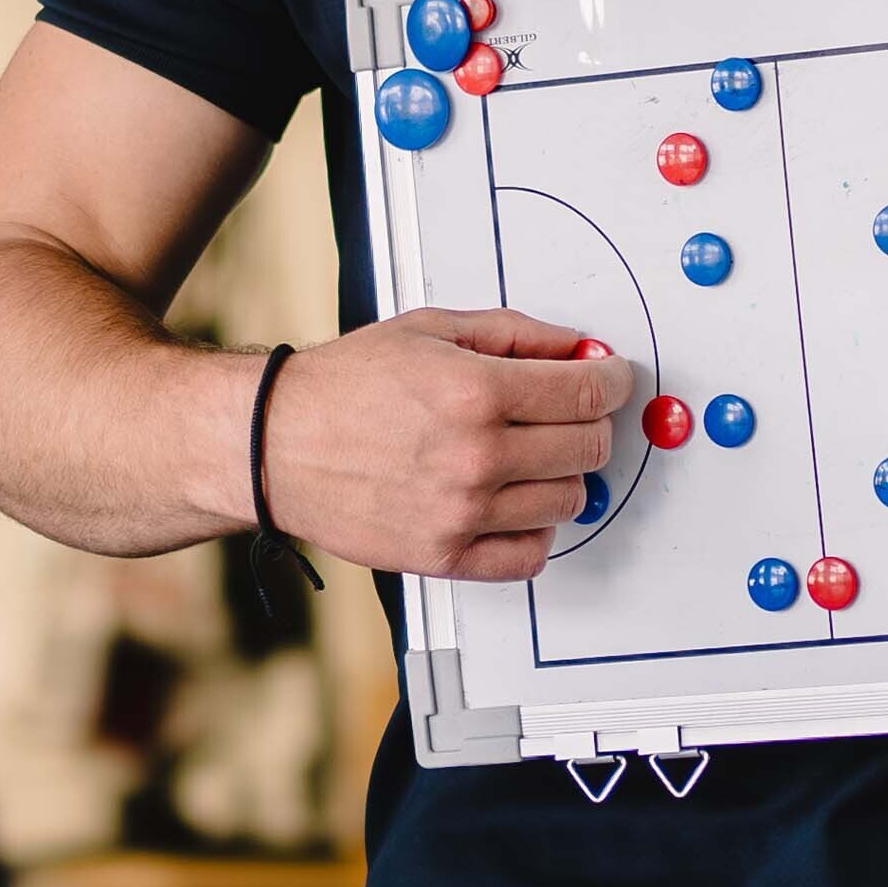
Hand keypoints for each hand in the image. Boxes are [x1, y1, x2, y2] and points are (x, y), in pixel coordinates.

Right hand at [259, 304, 632, 581]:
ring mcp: (462, 513)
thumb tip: (581, 349)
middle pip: (589, 447)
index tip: (611, 378)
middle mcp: (475, 457)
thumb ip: (517, 335)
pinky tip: (515, 502)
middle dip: (591, 422)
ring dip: (564, 474)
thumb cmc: (346, 384)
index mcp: (477, 393)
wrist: (274, 444)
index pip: (589, 394)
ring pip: (569, 501)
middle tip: (568, 412)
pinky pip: (530, 555)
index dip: (613, 381)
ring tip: (530, 454)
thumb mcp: (433, 329)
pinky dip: (536, 530)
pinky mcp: (444, 557)